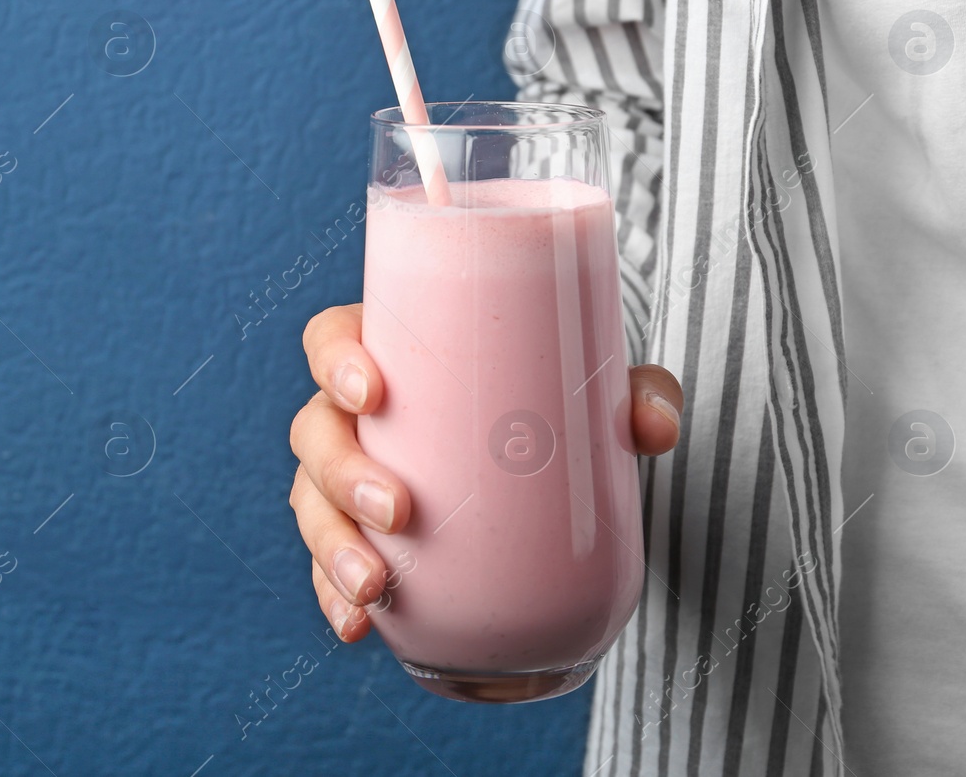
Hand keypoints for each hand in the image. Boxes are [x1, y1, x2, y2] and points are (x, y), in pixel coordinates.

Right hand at [289, 303, 684, 641]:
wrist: (546, 465)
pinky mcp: (362, 539)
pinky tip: (356, 626)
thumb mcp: (593, 388)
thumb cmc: (549, 400)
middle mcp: (357, 417)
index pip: (331, 339)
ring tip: (375, 588)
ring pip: (313, 505)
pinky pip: (328, 567)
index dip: (334, 360)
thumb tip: (652, 426)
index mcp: (392, 355)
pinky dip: (334, 597)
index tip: (371, 392)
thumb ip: (633, 393)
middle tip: (399, 509)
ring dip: (332, 548)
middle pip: (315, 432)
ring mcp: (350, 480)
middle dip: (344, 474)